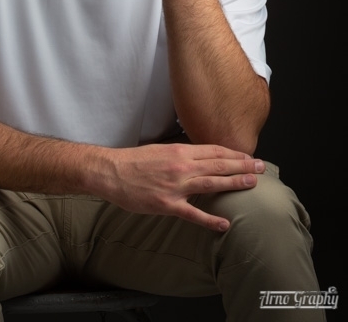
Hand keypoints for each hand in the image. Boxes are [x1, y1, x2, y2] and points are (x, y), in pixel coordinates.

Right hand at [105, 142, 264, 231]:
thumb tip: (200, 156)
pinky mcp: (168, 205)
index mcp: (179, 151)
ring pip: (212, 183)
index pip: (214, 150)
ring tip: (253, 184)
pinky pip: (193, 213)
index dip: (235, 153)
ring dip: (235, 183)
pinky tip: (225, 224)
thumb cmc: (134, 161)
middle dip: (243, 165)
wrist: (112, 172)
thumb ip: (181, 154)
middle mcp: (182, 166)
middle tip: (262, 167)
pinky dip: (210, 219)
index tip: (249, 156)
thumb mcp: (160, 149)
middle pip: (219, 164)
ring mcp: (176, 186)